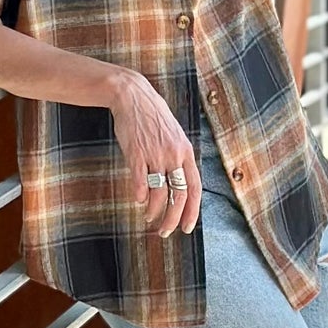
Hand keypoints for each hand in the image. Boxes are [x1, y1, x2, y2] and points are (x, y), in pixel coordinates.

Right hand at [110, 72, 201, 237]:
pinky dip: (140, 195)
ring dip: (154, 211)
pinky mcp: (136, 153)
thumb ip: (178, 157)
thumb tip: (178, 182)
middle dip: (172, 218)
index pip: (195, 188)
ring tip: (149, 217)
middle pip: (179, 195)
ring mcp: (155, 154)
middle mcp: (174, 155)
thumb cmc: (152, 116)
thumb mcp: (174, 135)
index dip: (192, 211)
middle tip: (166, 232)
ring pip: (160, 193)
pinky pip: (140, 181)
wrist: (133, 95)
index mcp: (186, 152)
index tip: (187, 227)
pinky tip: (139, 201)